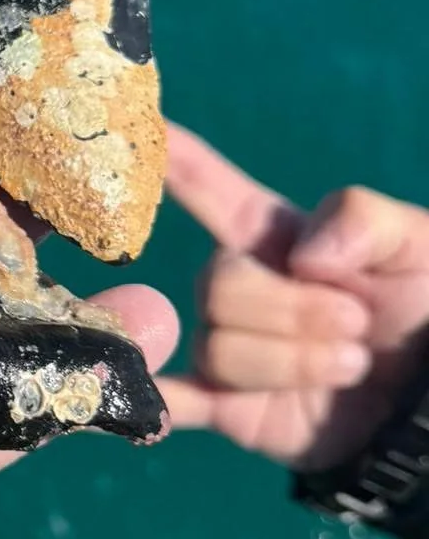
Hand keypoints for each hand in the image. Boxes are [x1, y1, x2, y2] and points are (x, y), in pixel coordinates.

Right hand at [159, 123, 428, 468]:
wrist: (427, 400)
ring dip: (294, 361)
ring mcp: (229, 348)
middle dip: (294, 308)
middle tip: (357, 323)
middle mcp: (239, 288)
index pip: (213, 191)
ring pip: (218, 347)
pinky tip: (153, 407)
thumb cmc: (420, 306)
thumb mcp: (414, 243)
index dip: (175, 163)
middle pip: (218, 283)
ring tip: (350, 365)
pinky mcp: (229, 407)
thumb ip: (362, 219)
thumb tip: (302, 258)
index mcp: (275, 239)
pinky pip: (174, 402)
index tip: (139, 131)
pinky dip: (157, 400)